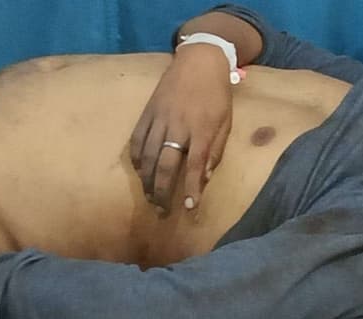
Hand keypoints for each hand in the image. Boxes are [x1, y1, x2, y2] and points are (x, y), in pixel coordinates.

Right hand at [130, 44, 232, 211]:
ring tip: (149, 198)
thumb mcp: (225, 123)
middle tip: (162, 211)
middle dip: (162, 192)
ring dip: (147, 181)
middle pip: (165, 166)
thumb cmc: (217, 96)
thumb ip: (215, 151)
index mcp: (200, 130)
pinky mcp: (146, 113)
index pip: (194, 166)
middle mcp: (177, 127)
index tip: (189, 209)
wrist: (198, 62)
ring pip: (147, 157)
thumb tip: (205, 178)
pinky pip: (137, 141)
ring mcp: (158, 119)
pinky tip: (140, 173)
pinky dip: (137, 160)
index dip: (191, 190)